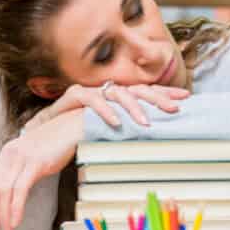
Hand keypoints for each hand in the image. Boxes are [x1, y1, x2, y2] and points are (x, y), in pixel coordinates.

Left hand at [0, 109, 84, 229]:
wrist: (74, 126)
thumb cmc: (59, 143)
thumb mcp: (35, 154)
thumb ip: (23, 167)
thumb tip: (18, 186)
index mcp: (7, 154)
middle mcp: (9, 156)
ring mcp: (21, 159)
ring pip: (3, 192)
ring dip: (1, 215)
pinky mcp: (36, 164)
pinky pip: (20, 190)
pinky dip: (15, 208)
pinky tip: (15, 221)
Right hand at [25, 82, 189, 129]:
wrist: (43, 139)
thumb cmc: (78, 139)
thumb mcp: (110, 136)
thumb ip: (131, 134)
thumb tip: (157, 140)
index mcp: (117, 99)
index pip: (144, 92)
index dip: (164, 93)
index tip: (186, 98)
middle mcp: (106, 91)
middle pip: (137, 89)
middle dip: (158, 97)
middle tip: (175, 108)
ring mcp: (90, 91)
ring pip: (117, 92)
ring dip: (134, 107)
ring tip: (146, 123)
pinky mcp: (73, 97)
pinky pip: (91, 99)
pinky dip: (105, 111)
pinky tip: (116, 123)